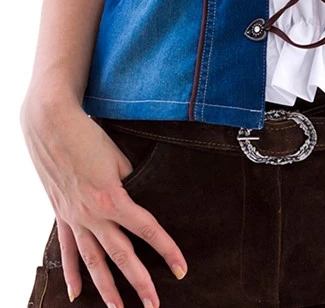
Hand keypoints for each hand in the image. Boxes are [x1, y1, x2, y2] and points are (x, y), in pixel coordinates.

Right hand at [20, 92, 187, 306]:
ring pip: (93, 260)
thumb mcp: (119, 158)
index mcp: (113, 198)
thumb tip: (137, 199)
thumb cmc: (90, 136)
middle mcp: (93, 214)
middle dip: (139, 282)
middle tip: (154, 304)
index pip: (147, 230)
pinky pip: (68, 249)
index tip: (181, 269)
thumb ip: (130, 183)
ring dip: (106, 288)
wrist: (52, 126)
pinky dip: (71, 273)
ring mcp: (74, 218)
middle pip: (121, 255)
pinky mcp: (61, 215)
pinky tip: (76, 294)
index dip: (166, 250)